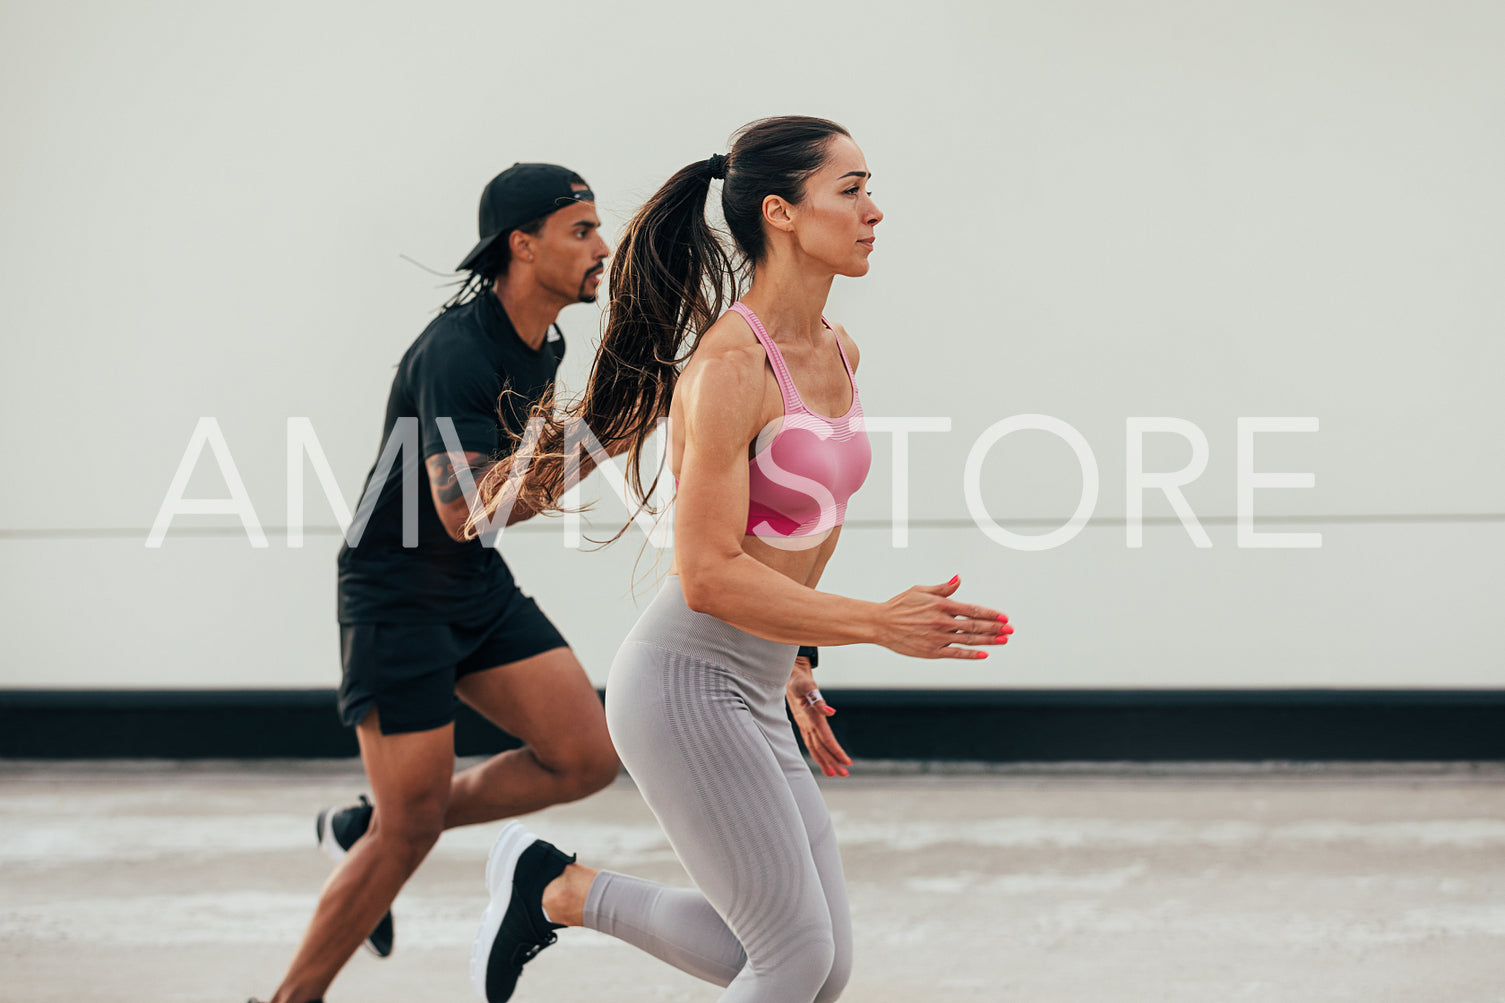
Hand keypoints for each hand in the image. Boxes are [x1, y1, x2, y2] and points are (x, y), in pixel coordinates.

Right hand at [786, 658, 851, 777]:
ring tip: (834, 774)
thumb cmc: (799, 681)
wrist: (788, 677)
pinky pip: (810, 743)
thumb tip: (831, 712)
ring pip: (814, 748)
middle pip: (820, 748)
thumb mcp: (809, 686)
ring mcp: (803, 726)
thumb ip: (819, 700)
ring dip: (825, 761)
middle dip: (832, 762)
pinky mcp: (803, 725)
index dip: (836, 751)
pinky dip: (818, 754)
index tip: (847, 762)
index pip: (825, 738)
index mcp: (810, 717)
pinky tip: (823, 760)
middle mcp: (806, 724)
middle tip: (844, 774)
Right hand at [877, 575, 1011, 658]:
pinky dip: (971, 654)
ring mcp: (937, 638)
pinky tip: (984, 654)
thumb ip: (943, 588)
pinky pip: (955, 653)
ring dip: (988, 640)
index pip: (972, 610)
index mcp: (941, 605)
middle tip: (1010, 629)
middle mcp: (942, 622)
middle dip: (995, 628)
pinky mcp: (931, 651)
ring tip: (1003, 640)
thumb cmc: (900, 605)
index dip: (990, 614)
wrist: (880, 624)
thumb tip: (958, 579)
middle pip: (975, 626)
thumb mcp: (921, 591)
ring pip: (969, 640)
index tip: (1003, 617)